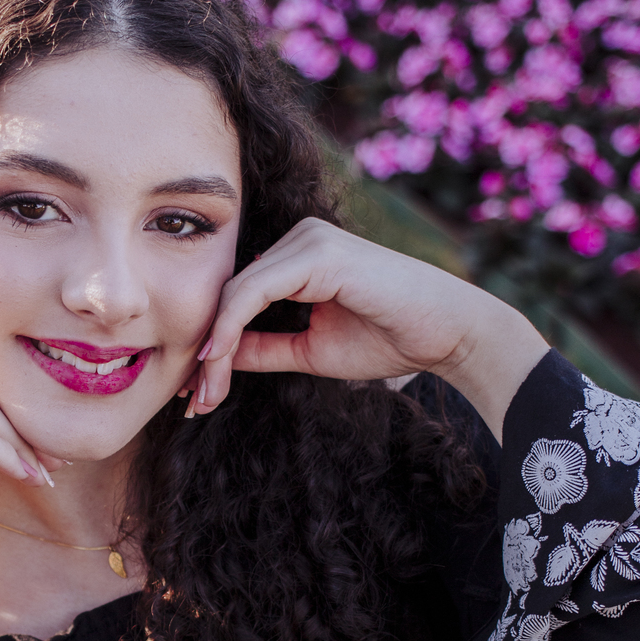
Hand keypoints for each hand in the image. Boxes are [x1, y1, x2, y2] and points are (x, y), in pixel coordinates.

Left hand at [192, 219, 547, 440]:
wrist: (447, 334)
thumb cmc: (389, 339)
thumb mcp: (310, 350)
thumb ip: (265, 347)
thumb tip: (215, 359)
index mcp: (297, 257)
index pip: (238, 298)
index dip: (214, 344)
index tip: (197, 393)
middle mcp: (299, 239)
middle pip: (230, 294)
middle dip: (208, 351)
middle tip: (192, 401)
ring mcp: (307, 241)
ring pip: (236, 293)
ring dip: (216, 347)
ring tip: (204, 393)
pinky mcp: (316, 253)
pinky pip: (255, 291)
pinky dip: (231, 327)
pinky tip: (218, 360)